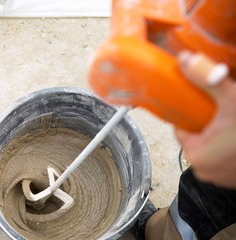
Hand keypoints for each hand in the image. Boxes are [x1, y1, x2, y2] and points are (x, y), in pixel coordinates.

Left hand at [175, 51, 235, 188]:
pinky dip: (229, 148)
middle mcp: (204, 170)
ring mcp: (219, 177)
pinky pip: (224, 159)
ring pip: (212, 149)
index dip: (191, 115)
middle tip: (222, 112)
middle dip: (207, 125)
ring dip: (219, 137)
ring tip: (232, 125)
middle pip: (197, 138)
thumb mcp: (232, 99)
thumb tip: (185, 59)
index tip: (200, 105)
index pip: (181, 129)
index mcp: (195, 154)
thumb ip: (207, 79)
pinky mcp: (232, 180)